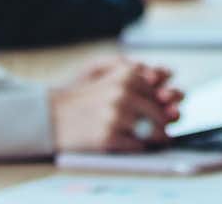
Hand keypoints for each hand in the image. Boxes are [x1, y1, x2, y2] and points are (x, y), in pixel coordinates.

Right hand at [48, 57, 182, 153]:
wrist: (50, 116)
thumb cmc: (83, 97)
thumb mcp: (109, 75)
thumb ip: (138, 76)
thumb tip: (171, 85)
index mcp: (127, 76)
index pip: (162, 94)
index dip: (165, 106)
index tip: (169, 112)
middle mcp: (123, 94)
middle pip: (161, 115)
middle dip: (164, 125)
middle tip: (165, 132)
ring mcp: (116, 116)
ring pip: (153, 132)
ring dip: (156, 139)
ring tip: (156, 140)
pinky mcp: (108, 137)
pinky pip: (137, 146)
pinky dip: (139, 148)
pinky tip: (134, 144)